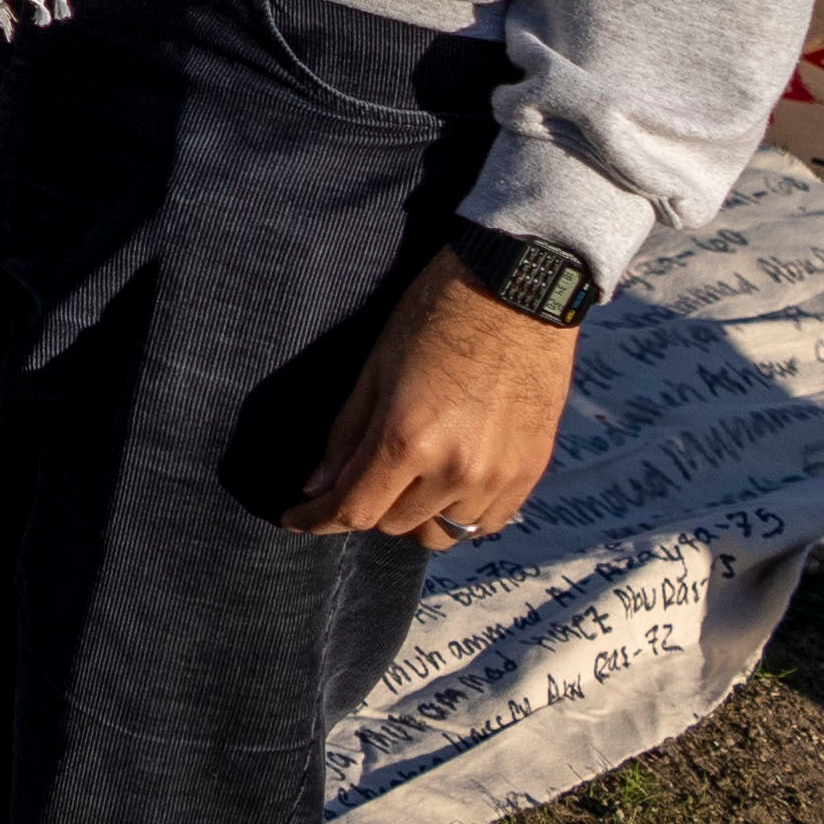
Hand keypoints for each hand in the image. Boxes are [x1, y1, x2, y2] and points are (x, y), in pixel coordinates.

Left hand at [283, 256, 584, 543]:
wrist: (519, 290)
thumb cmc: (438, 315)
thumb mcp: (377, 367)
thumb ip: (346, 435)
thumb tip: (318, 488)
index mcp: (408, 439)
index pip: (353, 510)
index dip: (317, 520)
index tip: (295, 519)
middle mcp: (454, 470)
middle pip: (393, 524)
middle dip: (368, 503)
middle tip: (363, 471)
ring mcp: (497, 477)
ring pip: (439, 533)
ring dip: (414, 513)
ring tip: (409, 476)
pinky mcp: (529, 473)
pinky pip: (485, 524)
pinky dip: (459, 513)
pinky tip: (448, 482)